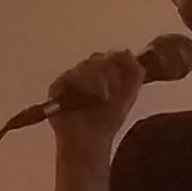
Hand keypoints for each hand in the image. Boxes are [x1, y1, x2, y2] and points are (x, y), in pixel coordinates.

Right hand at [46, 49, 144, 190]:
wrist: (92, 139)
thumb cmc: (108, 120)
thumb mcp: (129, 95)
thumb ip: (134, 72)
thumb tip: (127, 51)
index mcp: (102, 73)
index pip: (110, 56)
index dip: (119, 63)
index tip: (123, 80)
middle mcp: (84, 73)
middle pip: (98, 58)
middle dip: (110, 73)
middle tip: (112, 92)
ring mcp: (70, 79)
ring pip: (87, 65)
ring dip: (100, 80)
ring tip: (102, 98)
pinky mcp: (57, 87)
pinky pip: (72, 75)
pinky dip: (85, 84)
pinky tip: (89, 98)